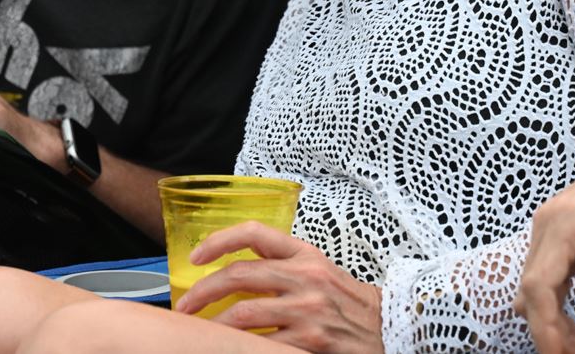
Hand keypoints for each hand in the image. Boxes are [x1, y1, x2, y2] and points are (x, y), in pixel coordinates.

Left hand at [175, 221, 384, 353]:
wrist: (390, 329)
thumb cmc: (347, 302)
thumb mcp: (319, 272)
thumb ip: (283, 268)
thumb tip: (233, 277)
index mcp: (305, 254)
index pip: (256, 232)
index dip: (219, 240)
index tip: (196, 257)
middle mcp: (306, 277)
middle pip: (239, 275)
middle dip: (202, 292)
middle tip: (184, 307)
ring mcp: (308, 310)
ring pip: (243, 315)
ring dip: (214, 327)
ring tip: (201, 334)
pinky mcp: (311, 341)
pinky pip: (262, 346)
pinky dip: (241, 348)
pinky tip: (231, 350)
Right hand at [517, 127, 574, 352]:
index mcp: (561, 225)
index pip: (537, 288)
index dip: (546, 329)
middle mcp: (545, 226)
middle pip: (532, 292)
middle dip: (553, 331)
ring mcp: (548, 229)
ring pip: (535, 287)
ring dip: (554, 320)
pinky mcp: (557, 234)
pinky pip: (546, 276)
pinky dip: (558, 303)